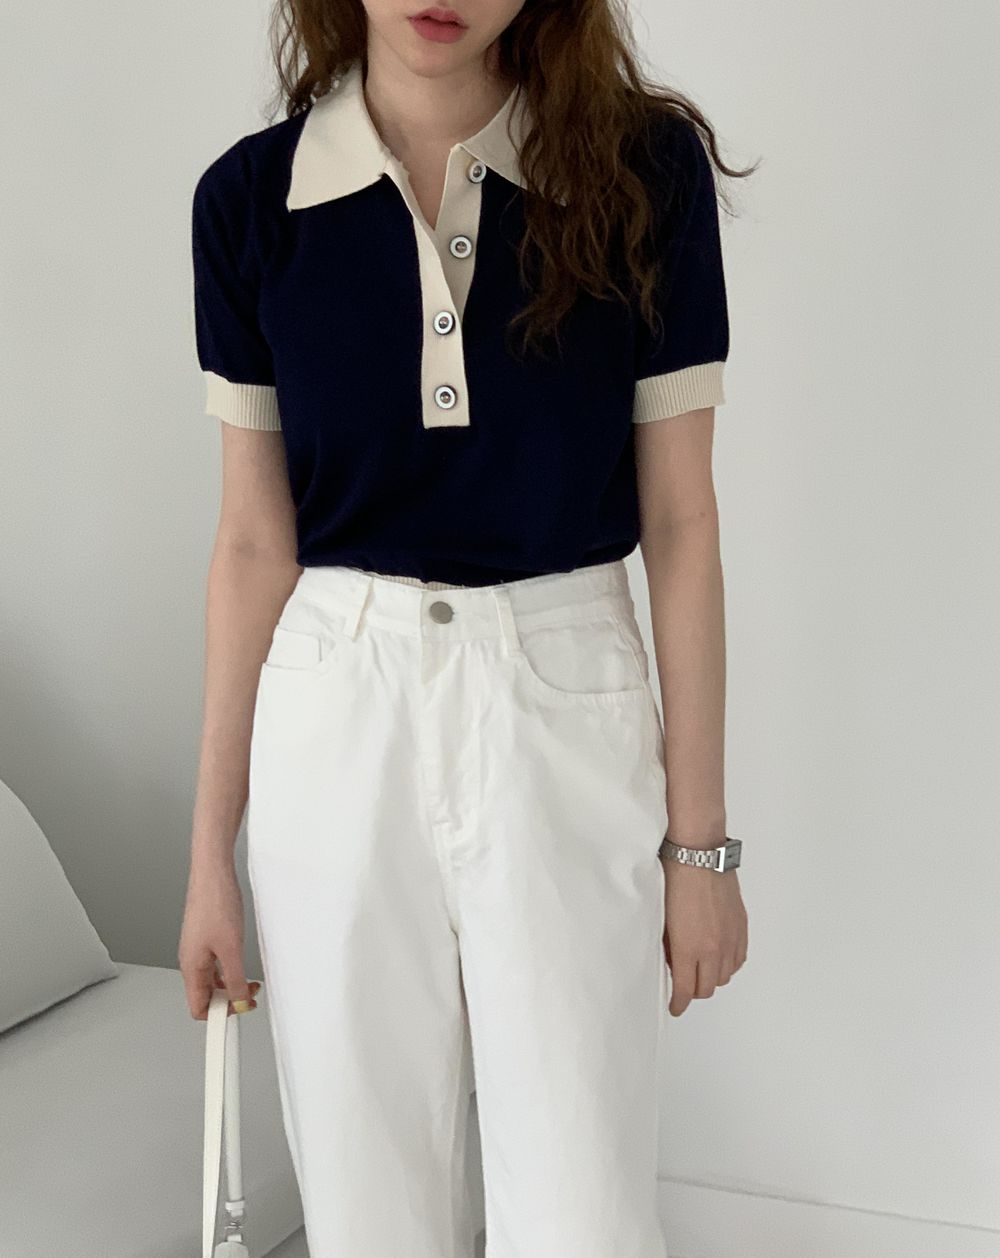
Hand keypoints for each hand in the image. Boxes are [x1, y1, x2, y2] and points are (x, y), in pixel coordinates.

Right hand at [178, 858, 260, 1019]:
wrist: (213, 872)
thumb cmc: (216, 903)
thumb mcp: (231, 948)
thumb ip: (235, 979)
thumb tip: (240, 1002)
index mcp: (191, 967)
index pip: (198, 1009)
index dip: (219, 1017)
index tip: (239, 1015)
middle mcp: (190, 960)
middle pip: (205, 996)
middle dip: (229, 1000)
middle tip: (251, 996)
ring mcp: (196, 949)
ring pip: (211, 980)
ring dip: (231, 985)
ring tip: (251, 981)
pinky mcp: (205, 937)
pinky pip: (214, 964)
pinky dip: (229, 970)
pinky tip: (242, 964)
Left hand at [662, 862, 746, 1016]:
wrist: (699, 853)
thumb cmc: (675, 878)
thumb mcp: (663, 917)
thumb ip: (669, 945)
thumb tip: (671, 960)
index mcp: (688, 948)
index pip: (685, 990)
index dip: (678, 1003)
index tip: (674, 1006)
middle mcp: (713, 948)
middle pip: (706, 988)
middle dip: (693, 992)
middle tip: (683, 986)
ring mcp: (730, 938)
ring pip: (724, 977)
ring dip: (712, 978)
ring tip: (700, 969)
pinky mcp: (740, 926)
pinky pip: (739, 959)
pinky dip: (729, 964)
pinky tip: (719, 957)